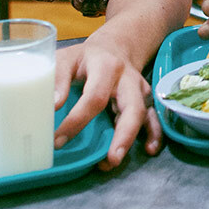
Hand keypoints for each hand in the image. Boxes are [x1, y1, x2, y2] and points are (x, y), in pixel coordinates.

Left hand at [53, 37, 159, 169]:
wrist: (113, 47)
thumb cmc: (85, 57)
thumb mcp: (67, 58)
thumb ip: (58, 77)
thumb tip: (54, 105)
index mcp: (106, 66)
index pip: (94, 97)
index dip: (77, 121)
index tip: (58, 141)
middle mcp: (127, 78)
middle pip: (131, 107)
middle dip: (122, 135)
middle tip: (109, 159)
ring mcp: (139, 89)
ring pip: (142, 115)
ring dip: (130, 139)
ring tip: (113, 161)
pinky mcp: (145, 99)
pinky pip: (154, 118)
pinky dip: (154, 134)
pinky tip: (148, 149)